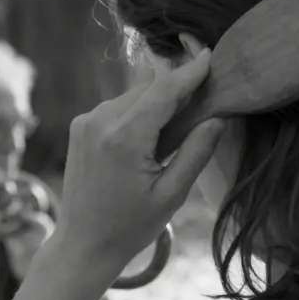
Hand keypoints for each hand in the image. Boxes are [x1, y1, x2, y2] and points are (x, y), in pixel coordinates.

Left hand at [57, 47, 225, 268]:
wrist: (82, 244)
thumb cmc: (131, 226)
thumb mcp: (172, 194)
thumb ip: (196, 152)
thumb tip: (218, 117)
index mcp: (124, 138)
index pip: (164, 91)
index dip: (190, 72)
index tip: (211, 55)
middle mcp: (100, 121)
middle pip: (149, 89)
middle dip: (177, 92)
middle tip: (203, 106)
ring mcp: (86, 122)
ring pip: (135, 96)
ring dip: (157, 104)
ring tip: (174, 134)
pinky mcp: (81, 126)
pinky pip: (119, 107)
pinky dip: (139, 113)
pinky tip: (150, 139)